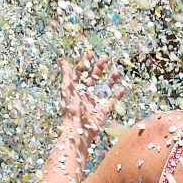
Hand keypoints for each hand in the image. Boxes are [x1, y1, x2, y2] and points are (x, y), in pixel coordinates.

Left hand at [50, 54, 124, 178]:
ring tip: (117, 71)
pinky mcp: (103, 110)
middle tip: (105, 57)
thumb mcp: (67, 89)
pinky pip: (111, 101)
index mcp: (77, 87)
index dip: (85, 63)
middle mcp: (86, 93)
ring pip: (105, 87)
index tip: (90, 54)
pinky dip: (117, 95)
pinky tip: (121, 88)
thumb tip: (62, 59)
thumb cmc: (71, 108)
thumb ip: (66, 74)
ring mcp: (95, 101)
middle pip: (94, 77)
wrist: (78, 128)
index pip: (81, 72)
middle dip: (99, 67)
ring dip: (111, 79)